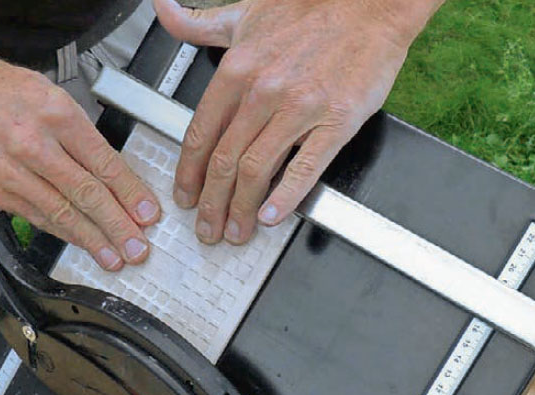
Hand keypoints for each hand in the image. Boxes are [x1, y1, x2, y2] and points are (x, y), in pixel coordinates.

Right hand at [0, 33, 159, 269]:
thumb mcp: (50, 96)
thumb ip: (83, 137)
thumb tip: (118, 178)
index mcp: (56, 114)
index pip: (103, 162)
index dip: (130, 194)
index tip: (148, 215)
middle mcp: (33, 143)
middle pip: (85, 193)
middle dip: (117, 226)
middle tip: (138, 248)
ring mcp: (10, 171)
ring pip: (61, 212)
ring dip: (92, 240)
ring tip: (115, 258)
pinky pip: (37, 217)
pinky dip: (64, 233)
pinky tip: (83, 244)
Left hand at [154, 0, 426, 244]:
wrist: (370, 2)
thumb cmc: (311, 9)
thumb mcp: (245, 12)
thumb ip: (200, 24)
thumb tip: (164, 12)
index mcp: (238, 69)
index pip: (201, 135)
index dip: (189, 175)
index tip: (186, 196)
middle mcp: (263, 91)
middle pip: (224, 162)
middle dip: (210, 204)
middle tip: (207, 229)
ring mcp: (300, 109)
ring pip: (256, 171)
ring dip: (240, 209)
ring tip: (235, 232)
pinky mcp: (335, 123)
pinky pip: (304, 169)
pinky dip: (284, 198)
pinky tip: (271, 218)